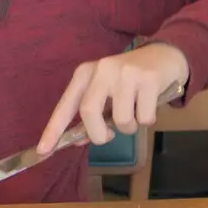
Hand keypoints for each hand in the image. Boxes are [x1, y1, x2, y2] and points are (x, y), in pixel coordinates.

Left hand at [36, 43, 190, 153]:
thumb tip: (78, 139)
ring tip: (135, 111)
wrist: (164, 55)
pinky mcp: (148, 79)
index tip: (42, 151)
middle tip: (109, 134)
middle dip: (99, 134)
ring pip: (121, 120)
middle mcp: (102, 70)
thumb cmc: (129, 79)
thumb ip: (92, 113)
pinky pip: (144, 118)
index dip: (53, 130)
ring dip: (130, 127)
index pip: (65, 105)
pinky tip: (150, 103)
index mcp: (85, 73)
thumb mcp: (106, 92)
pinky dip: (147, 120)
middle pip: (89, 113)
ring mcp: (125, 73)